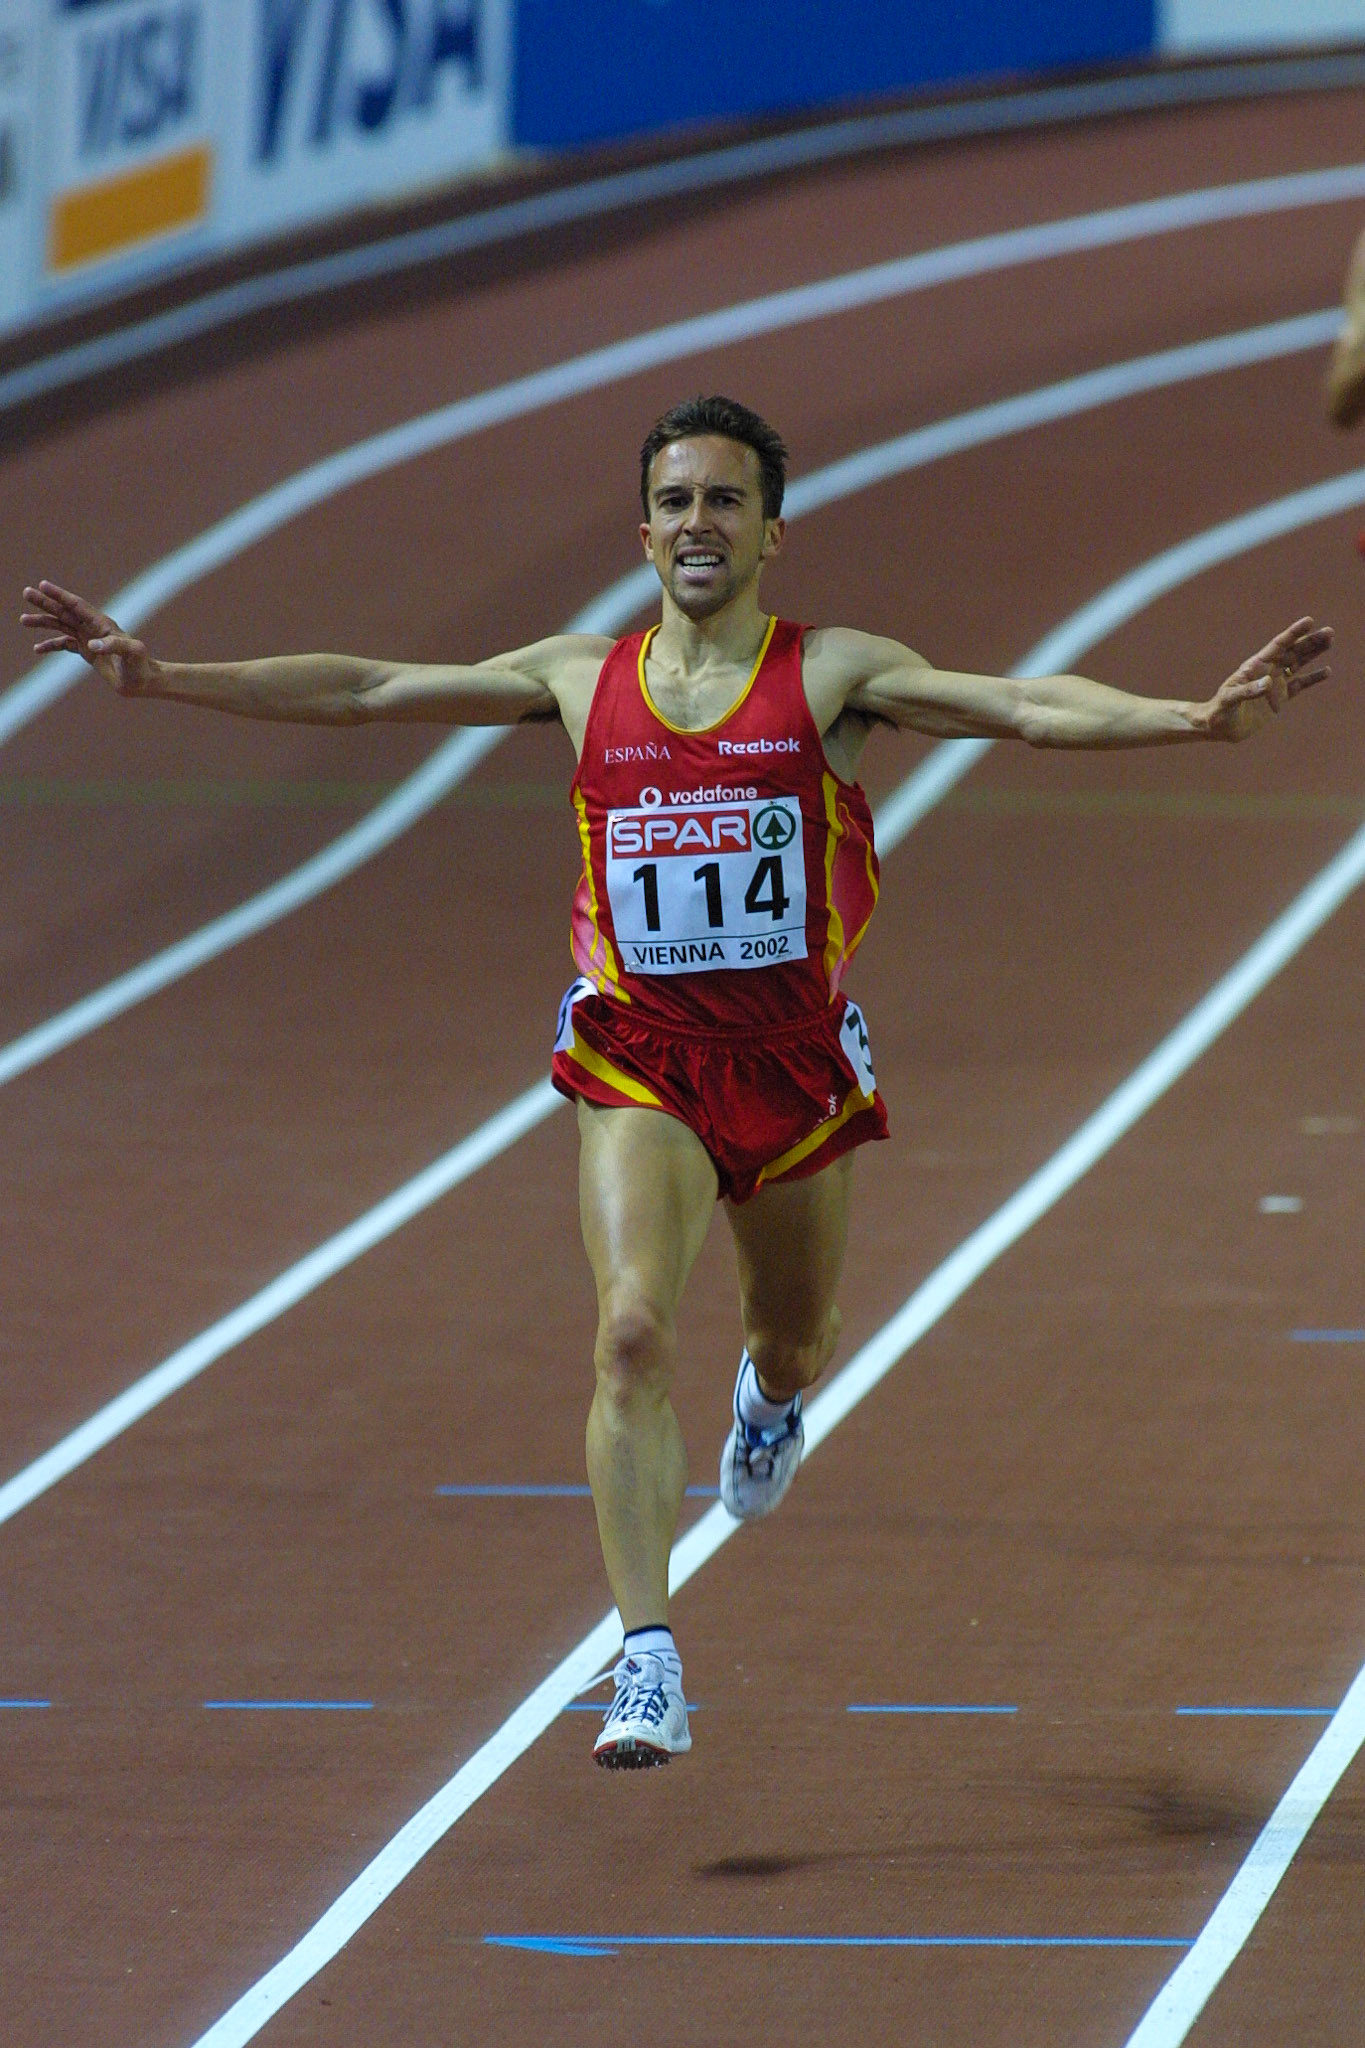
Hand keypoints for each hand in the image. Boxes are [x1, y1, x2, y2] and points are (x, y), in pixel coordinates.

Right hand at [20, 581, 158, 695]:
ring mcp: (88, 639)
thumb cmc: (140, 664)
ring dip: (43, 622)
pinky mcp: (87, 652)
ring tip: (23, 619)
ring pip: (61, 626)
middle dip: (45, 603)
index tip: (43, 585)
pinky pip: (64, 645)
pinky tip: (37, 649)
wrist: (142, 681)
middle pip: (64, 612)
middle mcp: (93, 628)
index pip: (77, 605)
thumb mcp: (132, 652)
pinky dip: (51, 645)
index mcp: (102, 623)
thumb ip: (114, 646)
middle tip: (26, 592)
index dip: (60, 595)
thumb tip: (92, 646)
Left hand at [1199, 617, 1332, 742]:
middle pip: (1293, 652)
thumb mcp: (1230, 699)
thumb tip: (1268, 683)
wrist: (1220, 727)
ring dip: (1314, 653)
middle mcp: (1268, 671)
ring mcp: (1275, 684)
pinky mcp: (1279, 698)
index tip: (1309, 621)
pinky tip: (1327, 671)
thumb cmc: (1220, 710)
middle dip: (1310, 642)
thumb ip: (1247, 691)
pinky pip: (1300, 685)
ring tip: (1329, 641)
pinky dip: (1313, 678)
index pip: (1278, 645)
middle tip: (1329, 632)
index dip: (1293, 633)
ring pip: (1299, 664)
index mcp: (1255, 666)